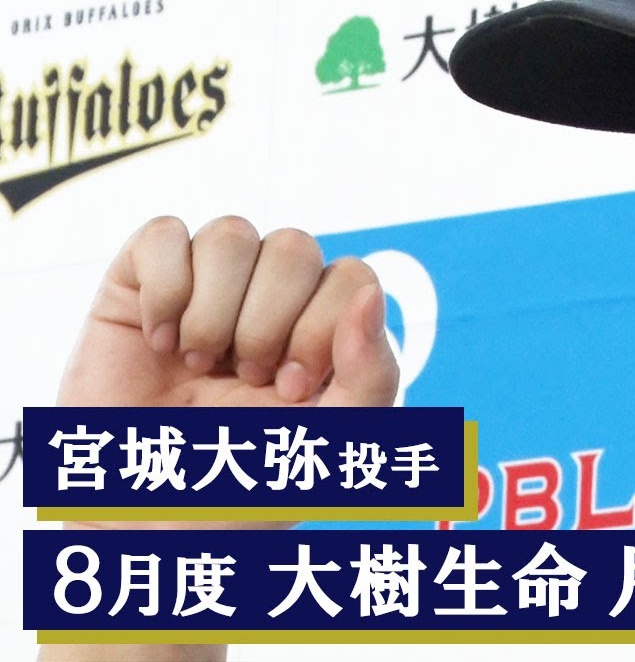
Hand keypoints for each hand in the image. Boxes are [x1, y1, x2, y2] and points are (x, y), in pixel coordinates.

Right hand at [55, 216, 399, 528]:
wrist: (147, 516)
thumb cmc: (248, 484)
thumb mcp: (332, 444)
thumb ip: (373, 374)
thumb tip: (371, 294)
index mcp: (328, 327)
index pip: (353, 278)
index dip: (323, 329)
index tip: (290, 391)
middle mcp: (275, 296)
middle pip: (295, 248)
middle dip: (269, 324)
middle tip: (246, 381)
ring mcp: (211, 283)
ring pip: (233, 234)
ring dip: (215, 313)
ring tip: (198, 366)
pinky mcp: (146, 279)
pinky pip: (166, 234)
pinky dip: (165, 292)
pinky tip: (159, 343)